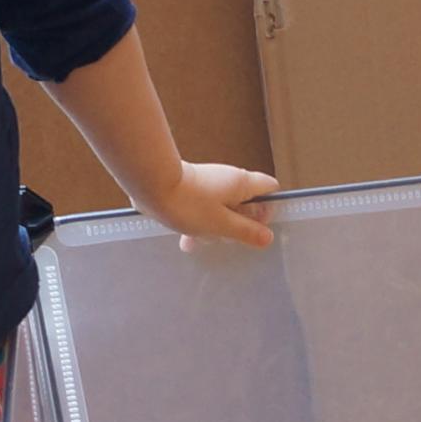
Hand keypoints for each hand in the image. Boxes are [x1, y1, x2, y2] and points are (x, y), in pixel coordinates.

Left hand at [145, 160, 278, 251]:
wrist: (151, 186)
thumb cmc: (188, 204)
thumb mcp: (221, 224)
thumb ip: (246, 232)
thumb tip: (268, 238)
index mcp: (242, 184)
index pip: (270, 189)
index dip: (268, 209)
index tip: (256, 228)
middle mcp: (228, 180)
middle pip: (247, 201)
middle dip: (239, 223)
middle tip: (227, 239)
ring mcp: (210, 183)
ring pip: (224, 208)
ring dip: (217, 226)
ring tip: (202, 241)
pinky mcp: (192, 188)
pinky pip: (205, 208)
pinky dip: (200, 222)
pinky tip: (187, 240)